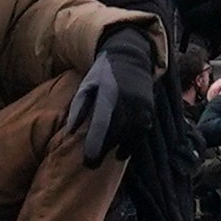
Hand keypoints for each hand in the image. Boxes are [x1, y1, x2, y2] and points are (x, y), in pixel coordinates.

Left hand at [72, 24, 161, 164]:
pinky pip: (141, 132)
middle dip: (103, 151)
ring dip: (118, 147)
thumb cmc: (103, 73)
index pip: (102, 124)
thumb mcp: (86, 85)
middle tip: (91, 164)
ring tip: (106, 154)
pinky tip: (121, 149)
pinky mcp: (150, 109)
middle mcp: (127, 100)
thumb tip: (71, 132)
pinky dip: (131, 143)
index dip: (95, 145)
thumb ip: (78, 107)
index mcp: (108, 93)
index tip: (88, 161)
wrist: (130, 56)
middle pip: (116, 133)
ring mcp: (141, 105)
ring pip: (130, 136)